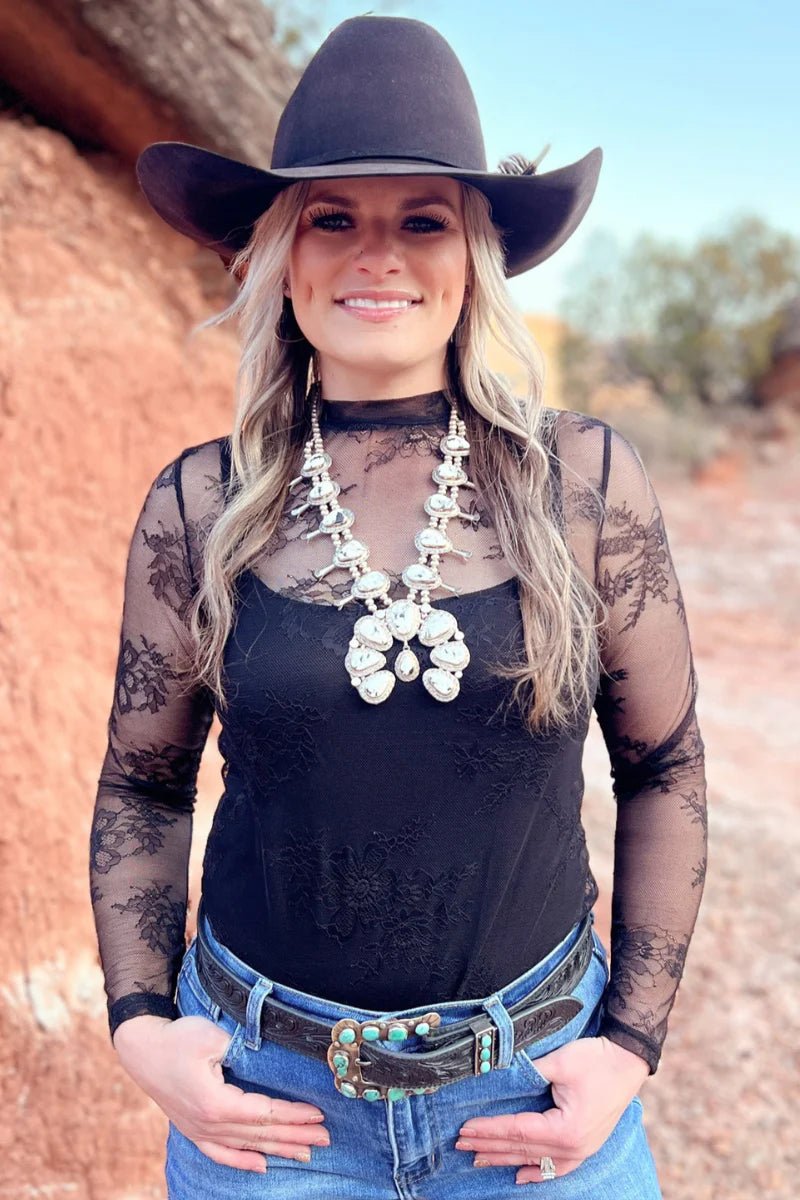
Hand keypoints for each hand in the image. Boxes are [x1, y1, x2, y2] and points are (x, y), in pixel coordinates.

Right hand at [113, 1013, 330, 1173]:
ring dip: (277, 1150)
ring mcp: (199, 1130)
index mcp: (215, 1103)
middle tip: (325, 1139)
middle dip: (295, 1137)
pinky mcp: (192, 1129)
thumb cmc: (177, 1038)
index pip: (264, 1114)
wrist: (141, 1048)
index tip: (318, 1115)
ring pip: (245, 1146)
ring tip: (305, 1154)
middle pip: (259, 1134)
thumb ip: (240, 1051)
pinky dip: (242, 1162)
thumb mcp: (212, 1037)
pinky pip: (220, 1153)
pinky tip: (261, 1167)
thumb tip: (264, 1061)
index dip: (293, 1115)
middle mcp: (208, 1124)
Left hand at [454, 1036, 649, 1184]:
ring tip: (479, 1159)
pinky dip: (537, 1172)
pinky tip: (521, 1176)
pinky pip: (557, 1167)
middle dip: (490, 1146)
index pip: (517, 1132)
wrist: (628, 1060)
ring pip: (535, 1160)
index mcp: (566, 1129)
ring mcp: (581, 1150)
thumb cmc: (596, 1059)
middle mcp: (573, 1147)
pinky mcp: (585, 1145)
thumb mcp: (559, 1062)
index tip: (465, 1129)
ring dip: (506, 1159)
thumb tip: (498, 1076)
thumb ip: (528, 1072)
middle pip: (522, 1149)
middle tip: (461, 1144)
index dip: (489, 1130)